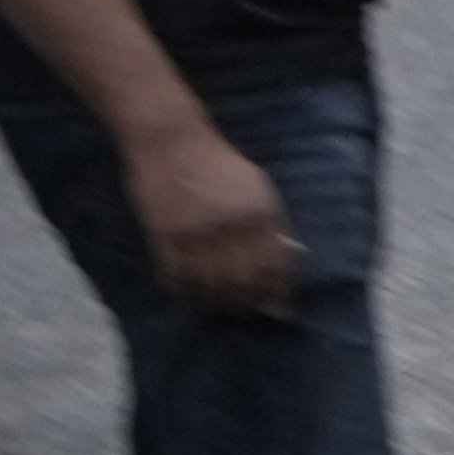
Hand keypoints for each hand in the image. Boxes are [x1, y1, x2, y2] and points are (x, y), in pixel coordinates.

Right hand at [130, 114, 305, 323]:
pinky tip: (194, 296)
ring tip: (226, 308)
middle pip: (243, 280)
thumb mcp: (257, 186)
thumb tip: (289, 257)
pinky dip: (186, 292)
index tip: (281, 308)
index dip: (278, 291)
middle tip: (251, 311)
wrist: (173, 142)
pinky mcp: (164, 237)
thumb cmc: (220, 163)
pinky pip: (177, 277)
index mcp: (257, 212)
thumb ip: (272, 221)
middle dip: (250, 302)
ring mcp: (195, 233)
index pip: (273, 264)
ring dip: (220, 303)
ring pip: (210, 285)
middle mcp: (229, 226)